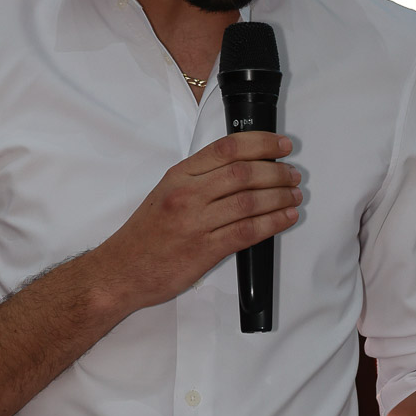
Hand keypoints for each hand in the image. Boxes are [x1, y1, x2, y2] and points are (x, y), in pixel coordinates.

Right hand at [96, 131, 300, 313]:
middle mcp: (187, 194)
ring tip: (294, 195)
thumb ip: (200, 180)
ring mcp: (196, 222)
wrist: (121, 271)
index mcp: (179, 176)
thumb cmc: (145, 234)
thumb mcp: (166, 193)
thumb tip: (242, 169)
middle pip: (243, 173)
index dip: (261, 143)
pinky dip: (273, 222)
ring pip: (249, 201)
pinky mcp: (205, 250)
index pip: (226, 148)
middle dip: (276, 172)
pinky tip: (286, 218)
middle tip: (293, 175)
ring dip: (280, 197)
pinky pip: (247, 231)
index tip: (281, 145)